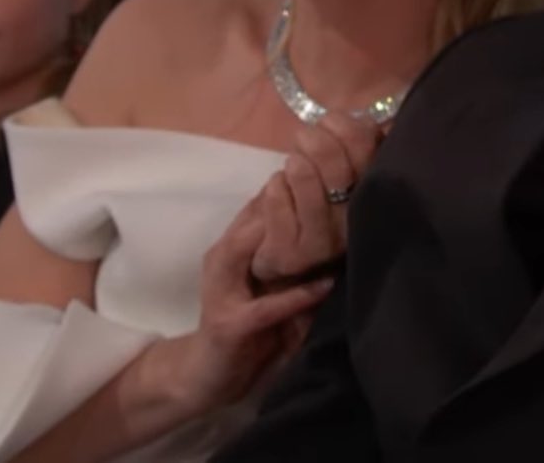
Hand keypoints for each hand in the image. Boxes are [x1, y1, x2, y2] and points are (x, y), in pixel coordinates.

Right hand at [154, 201, 333, 418]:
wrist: (206, 377)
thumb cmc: (248, 326)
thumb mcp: (269, 282)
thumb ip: (291, 254)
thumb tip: (336, 219)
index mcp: (233, 246)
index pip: (261, 202)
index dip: (294, 183)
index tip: (332, 167)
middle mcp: (222, 259)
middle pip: (253, 216)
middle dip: (289, 197)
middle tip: (332, 184)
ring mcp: (221, 291)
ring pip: (246, 248)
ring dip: (284, 235)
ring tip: (323, 222)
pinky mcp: (230, 324)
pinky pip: (267, 306)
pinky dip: (297, 296)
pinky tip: (325, 286)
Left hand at [249, 116, 380, 286]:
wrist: (277, 259)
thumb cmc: (306, 205)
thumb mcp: (332, 175)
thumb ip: (351, 148)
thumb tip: (360, 119)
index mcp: (370, 195)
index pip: (367, 147)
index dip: (344, 126)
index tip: (326, 124)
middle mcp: (353, 221)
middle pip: (337, 165)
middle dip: (314, 141)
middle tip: (302, 140)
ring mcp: (323, 242)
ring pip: (309, 186)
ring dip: (295, 166)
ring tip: (291, 166)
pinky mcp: (291, 255)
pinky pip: (279, 205)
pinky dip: (275, 188)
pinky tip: (275, 187)